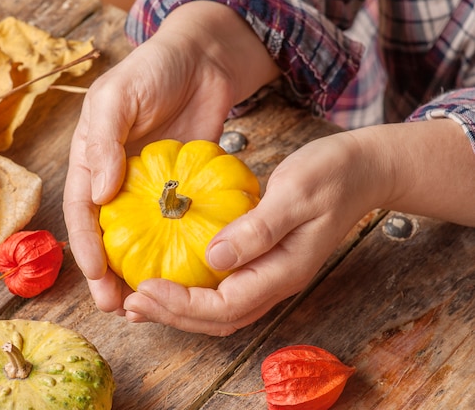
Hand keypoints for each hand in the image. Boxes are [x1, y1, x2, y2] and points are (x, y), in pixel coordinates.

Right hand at [63, 1, 276, 313]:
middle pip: (106, 236)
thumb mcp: (115, 98)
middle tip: (116, 307)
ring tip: (144, 305)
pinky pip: (174, 227)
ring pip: (139, 240)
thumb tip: (100, 194)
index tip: (98, 276)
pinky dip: (173, 252)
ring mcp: (149, 190)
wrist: (203, 62)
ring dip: (137, 274)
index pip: (82, 212)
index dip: (86, 247)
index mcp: (92, 161)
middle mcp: (116, 181)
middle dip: (107, 275)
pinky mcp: (180, 191)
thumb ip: (103, 142)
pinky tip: (181, 275)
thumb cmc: (151, 71)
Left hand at [122, 119, 474, 334]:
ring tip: (138, 301)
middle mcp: (274, 282)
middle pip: (217, 318)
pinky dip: (189, 292)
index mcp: (283, 271)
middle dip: (171, 315)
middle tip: (130, 303)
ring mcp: (268, 275)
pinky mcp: (260, 263)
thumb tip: (214, 257)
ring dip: (177, 310)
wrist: (359, 171)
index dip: (182, 304)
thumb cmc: (331, 175)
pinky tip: (166, 280)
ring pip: (217, 310)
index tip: (144, 288)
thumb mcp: (296, 193)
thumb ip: (258, 228)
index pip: (226, 305)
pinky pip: (220, 290)